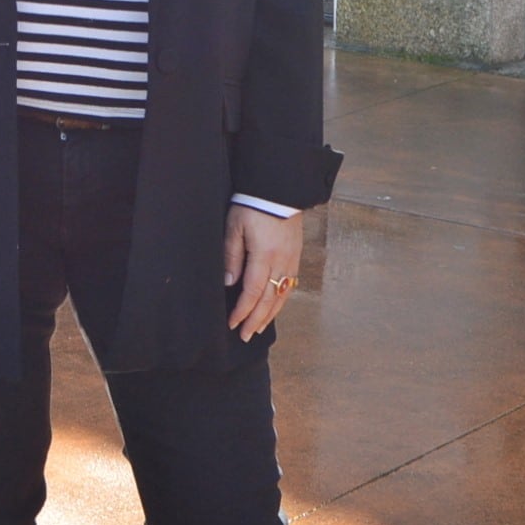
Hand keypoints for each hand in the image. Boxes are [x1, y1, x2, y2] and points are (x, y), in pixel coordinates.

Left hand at [223, 204, 303, 340]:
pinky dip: (281, 300)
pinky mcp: (295, 255)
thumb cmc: (252, 205)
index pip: (253, 292)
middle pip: (269, 300)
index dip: (242, 311)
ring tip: (258, 328)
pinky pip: (289, 285)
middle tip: (245, 335)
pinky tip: (274, 307)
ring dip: (270, 314)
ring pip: (281, 295)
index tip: (232, 324)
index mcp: (264, 256)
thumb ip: (232, 256)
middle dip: (256, 320)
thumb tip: (229, 283)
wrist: (279, 189)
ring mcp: (291, 260)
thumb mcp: (234, 227)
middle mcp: (281, 262)